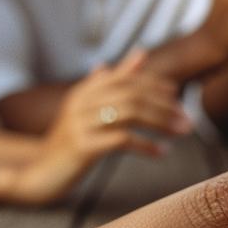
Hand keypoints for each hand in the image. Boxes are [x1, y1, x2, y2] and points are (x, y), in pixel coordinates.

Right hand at [28, 51, 189, 200]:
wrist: (40, 173)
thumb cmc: (71, 142)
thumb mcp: (91, 109)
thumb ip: (114, 82)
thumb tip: (140, 53)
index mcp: (84, 91)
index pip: (126, 79)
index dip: (154, 85)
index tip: (176, 96)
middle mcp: (80, 103)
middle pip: (132, 95)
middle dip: (164, 106)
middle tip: (187, 119)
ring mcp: (80, 124)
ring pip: (129, 113)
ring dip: (161, 123)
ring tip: (181, 133)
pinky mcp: (82, 146)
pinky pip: (121, 140)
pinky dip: (146, 145)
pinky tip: (161, 152)